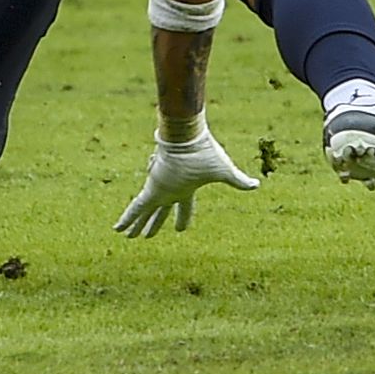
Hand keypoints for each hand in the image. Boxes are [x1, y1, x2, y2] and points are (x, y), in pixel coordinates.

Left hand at [112, 129, 259, 237]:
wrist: (187, 137)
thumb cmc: (205, 152)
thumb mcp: (223, 171)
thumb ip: (238, 180)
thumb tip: (257, 185)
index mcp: (186, 188)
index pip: (185, 207)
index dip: (183, 219)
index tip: (180, 229)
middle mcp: (170, 190)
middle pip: (162, 211)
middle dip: (155, 224)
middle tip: (147, 236)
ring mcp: (159, 190)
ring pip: (145, 212)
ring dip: (137, 225)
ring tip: (128, 236)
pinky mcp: (151, 189)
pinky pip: (136, 208)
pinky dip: (127, 219)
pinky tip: (117, 229)